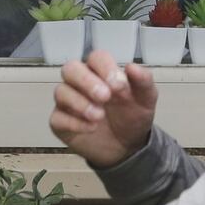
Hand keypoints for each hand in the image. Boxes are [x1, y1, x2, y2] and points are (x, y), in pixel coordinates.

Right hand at [50, 50, 157, 167]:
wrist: (128, 146)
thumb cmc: (132, 116)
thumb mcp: (146, 99)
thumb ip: (143, 81)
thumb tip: (131, 66)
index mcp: (101, 72)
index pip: (96, 58)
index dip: (105, 68)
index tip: (119, 85)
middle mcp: (80, 82)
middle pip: (71, 68)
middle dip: (86, 81)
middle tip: (104, 97)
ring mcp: (68, 101)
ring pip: (61, 91)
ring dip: (80, 103)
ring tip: (99, 116)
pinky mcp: (60, 122)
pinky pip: (58, 117)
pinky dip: (74, 122)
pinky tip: (91, 128)